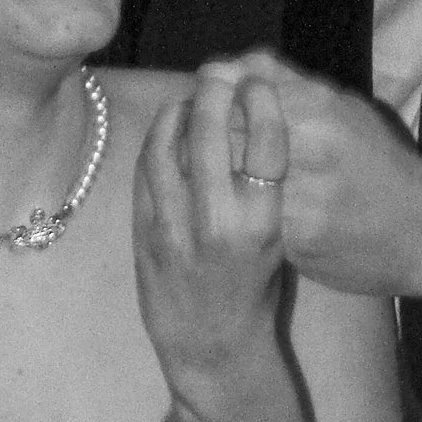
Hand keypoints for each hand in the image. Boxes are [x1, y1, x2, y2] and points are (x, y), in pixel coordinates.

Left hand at [133, 63, 290, 406]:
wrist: (214, 348)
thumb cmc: (256, 290)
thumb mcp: (277, 238)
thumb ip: (264, 184)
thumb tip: (255, 117)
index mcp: (263, 223)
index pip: (265, 140)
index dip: (261, 100)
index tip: (259, 81)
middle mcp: (218, 223)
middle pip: (211, 130)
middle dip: (215, 90)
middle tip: (219, 73)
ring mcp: (174, 229)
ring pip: (168, 145)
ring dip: (179, 110)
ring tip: (190, 97)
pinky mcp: (143, 234)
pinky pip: (145, 171)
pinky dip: (157, 142)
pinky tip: (168, 130)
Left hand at [205, 51, 421, 308]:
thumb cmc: (381, 163)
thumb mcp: (344, 107)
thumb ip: (285, 82)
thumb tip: (225, 67)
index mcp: (318, 109)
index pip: (234, 91)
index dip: (207, 98)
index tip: (200, 106)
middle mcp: (309, 149)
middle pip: (223, 135)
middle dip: (201, 141)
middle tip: (196, 148)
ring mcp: (302, 198)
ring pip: (228, 182)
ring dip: (209, 183)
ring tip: (208, 181)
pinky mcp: (296, 241)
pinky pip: (246, 221)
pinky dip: (232, 216)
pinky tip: (230, 215)